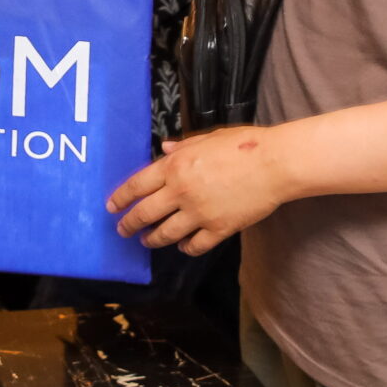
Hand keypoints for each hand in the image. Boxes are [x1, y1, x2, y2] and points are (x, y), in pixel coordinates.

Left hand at [107, 129, 288, 254]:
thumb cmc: (244, 145)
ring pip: (166, 233)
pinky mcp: (219, 228)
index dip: (120, 198)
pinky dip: (186, 247)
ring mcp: (199, 213)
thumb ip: (183, 147)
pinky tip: (183, 246)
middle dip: (129, 224)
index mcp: (176, 166)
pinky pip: (195, 245)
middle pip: (145, 213)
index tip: (111, 207)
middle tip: (122, 229)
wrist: (276, 163)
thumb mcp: (208, 138)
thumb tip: (165, 148)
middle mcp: (182, 191)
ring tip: (147, 241)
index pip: (137, 185)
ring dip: (153, 239)